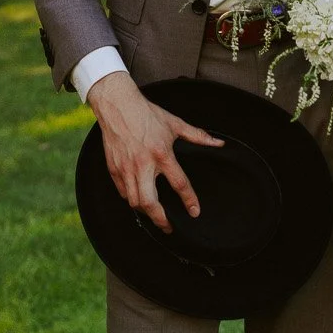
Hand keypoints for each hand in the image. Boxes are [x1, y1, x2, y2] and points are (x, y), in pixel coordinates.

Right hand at [86, 71, 221, 233]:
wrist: (118, 105)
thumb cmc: (147, 114)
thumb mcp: (175, 124)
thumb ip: (198, 136)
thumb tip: (218, 143)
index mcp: (162, 154)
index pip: (179, 183)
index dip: (189, 200)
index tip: (195, 212)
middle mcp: (143, 165)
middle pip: (150, 202)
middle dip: (161, 219)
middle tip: (169, 227)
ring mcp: (126, 168)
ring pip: (135, 202)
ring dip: (146, 212)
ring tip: (156, 215)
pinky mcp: (114, 169)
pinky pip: (123, 192)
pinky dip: (132, 200)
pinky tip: (140, 200)